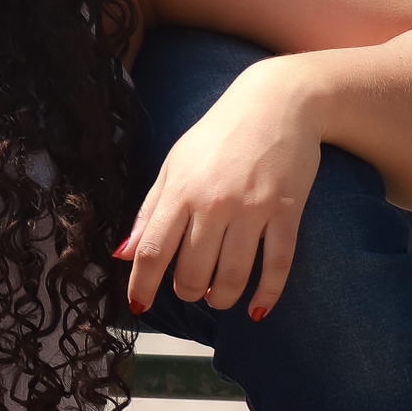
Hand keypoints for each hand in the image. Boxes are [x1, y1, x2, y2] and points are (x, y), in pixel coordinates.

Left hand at [118, 57, 318, 320]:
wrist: (278, 103)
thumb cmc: (219, 135)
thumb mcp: (175, 164)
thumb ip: (150, 210)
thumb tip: (124, 254)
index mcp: (181, 190)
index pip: (153, 251)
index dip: (142, 286)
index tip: (139, 305)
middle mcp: (214, 202)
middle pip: (193, 271)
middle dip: (188, 292)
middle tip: (191, 290)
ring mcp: (253, 208)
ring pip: (233, 276)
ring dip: (222, 298)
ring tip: (218, 298)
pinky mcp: (287, 211)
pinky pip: (277, 265)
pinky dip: (266, 293)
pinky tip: (256, 308)